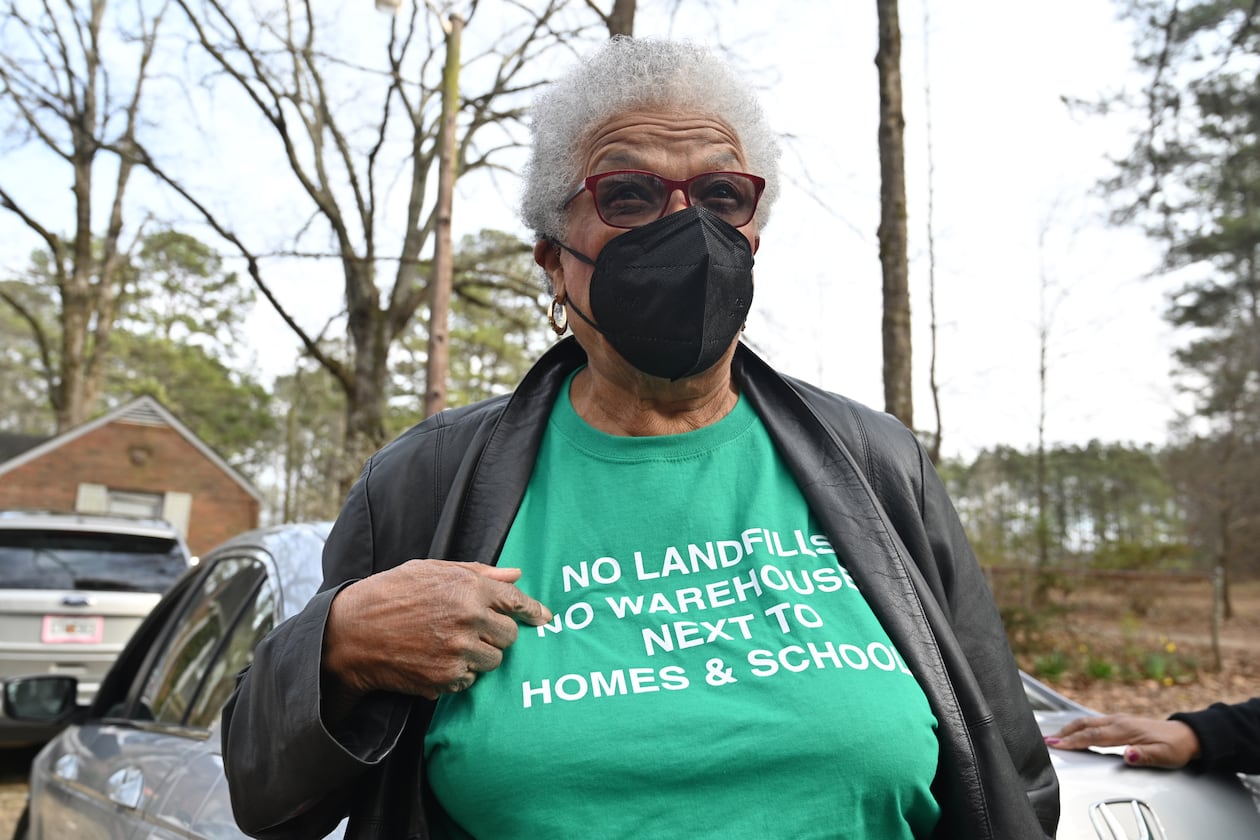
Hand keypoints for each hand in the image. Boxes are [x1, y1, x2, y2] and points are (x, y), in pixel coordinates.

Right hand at [322, 560, 551, 702]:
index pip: (517, 603)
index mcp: (469, 589)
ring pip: (494, 661)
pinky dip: (461, 673)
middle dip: (498, 634)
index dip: (534, 612)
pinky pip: (471, 679)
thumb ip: (478, 573)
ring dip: (481, 656)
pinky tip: (438, 659)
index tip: (544, 619)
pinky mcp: (446, 678)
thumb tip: (516, 575)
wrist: (353, 633)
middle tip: (474, 630)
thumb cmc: (391, 593)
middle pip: (510, 636)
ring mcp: (459, 651)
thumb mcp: (432, 570)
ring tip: (452, 645)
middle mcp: (469, 620)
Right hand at [1046, 714, 1200, 767]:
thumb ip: (1143, 755)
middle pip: (1085, 725)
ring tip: (1057, 735)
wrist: (1187, 735)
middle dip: (1065, 732)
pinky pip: (1095, 722)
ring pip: (1089, 721)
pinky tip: (1078, 731)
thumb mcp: (1163, 756)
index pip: (1093, 736)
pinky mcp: (1122, 722)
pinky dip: (1081, 726)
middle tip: (1048, 739)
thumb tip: (1127, 755)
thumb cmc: (1175, 747)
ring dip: (1071, 728)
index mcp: (1125, 730)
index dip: (1073, 741)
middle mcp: (1119, 722)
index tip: (1056, 744)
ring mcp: (1119, 720)